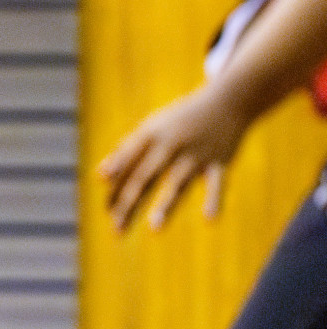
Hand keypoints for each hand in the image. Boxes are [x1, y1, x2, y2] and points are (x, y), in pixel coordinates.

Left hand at [98, 83, 250, 231]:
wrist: (226, 100)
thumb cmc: (179, 120)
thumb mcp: (151, 129)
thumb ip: (127, 151)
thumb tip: (101, 176)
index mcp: (149, 135)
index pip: (126, 166)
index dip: (115, 187)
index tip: (106, 211)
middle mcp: (170, 144)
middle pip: (145, 178)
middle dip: (129, 204)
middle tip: (117, 229)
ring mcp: (196, 153)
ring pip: (178, 181)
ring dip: (166, 205)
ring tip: (154, 229)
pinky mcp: (220, 160)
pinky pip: (217, 182)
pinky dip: (215, 199)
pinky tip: (210, 220)